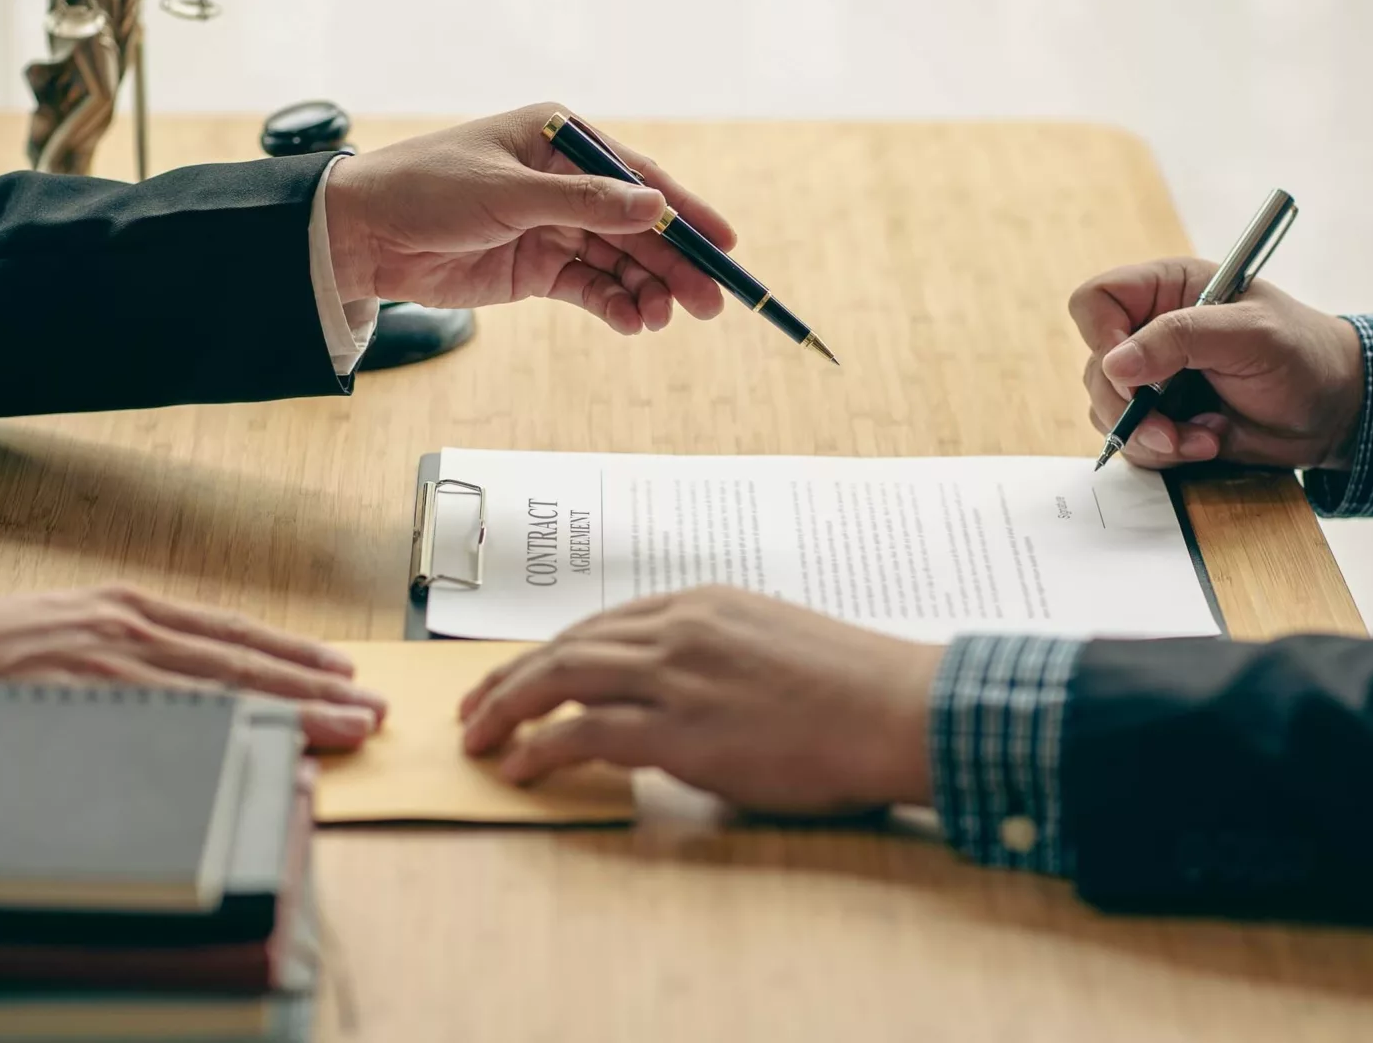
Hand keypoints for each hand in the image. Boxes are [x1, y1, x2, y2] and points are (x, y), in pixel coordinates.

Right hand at [0, 585, 384, 748]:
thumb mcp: (59, 634)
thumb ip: (121, 653)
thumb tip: (182, 684)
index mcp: (123, 609)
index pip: (229, 634)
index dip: (293, 655)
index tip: (342, 673)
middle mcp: (125, 628)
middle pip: (243, 660)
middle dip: (315, 686)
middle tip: (370, 709)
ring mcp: (106, 662)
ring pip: (223, 689)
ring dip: (293, 709)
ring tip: (347, 728)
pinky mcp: (81, 691)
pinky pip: (171, 716)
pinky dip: (225, 729)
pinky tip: (267, 743)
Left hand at [323, 104, 736, 335]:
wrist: (361, 236)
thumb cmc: (425, 190)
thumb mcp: (508, 193)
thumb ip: (584, 204)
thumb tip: (653, 207)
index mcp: (561, 140)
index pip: (637, 178)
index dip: (684, 211)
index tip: (724, 246)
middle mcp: (563, 181)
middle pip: (635, 225)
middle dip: (673, 263)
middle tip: (709, 302)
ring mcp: (551, 226)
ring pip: (618, 261)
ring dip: (645, 289)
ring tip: (663, 320)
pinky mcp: (535, 267)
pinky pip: (589, 287)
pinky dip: (613, 304)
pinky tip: (632, 322)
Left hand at [457, 588, 942, 814]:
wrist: (899, 709)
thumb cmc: (855, 689)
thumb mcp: (774, 643)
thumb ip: (716, 660)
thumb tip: (681, 700)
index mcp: (702, 605)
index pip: (601, 625)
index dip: (549, 653)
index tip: (520, 676)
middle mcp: (680, 629)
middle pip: (567, 647)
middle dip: (509, 678)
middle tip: (473, 709)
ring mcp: (677, 677)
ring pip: (562, 680)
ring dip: (507, 709)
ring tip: (478, 740)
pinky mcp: (681, 732)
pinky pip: (585, 734)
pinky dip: (540, 749)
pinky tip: (519, 767)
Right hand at [1070, 258, 1364, 470]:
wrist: (1337, 413)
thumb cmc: (1305, 355)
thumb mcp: (1251, 334)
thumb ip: (1181, 338)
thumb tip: (1115, 363)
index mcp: (1166, 291)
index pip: (1096, 302)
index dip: (1101, 335)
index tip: (1132, 372)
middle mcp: (1151, 333)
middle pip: (1096, 368)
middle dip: (1131, 407)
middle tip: (1170, 428)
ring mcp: (1153, 380)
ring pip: (1107, 411)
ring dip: (1151, 436)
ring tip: (1205, 438)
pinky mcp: (1162, 419)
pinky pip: (1131, 442)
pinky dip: (1164, 453)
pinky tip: (1208, 443)